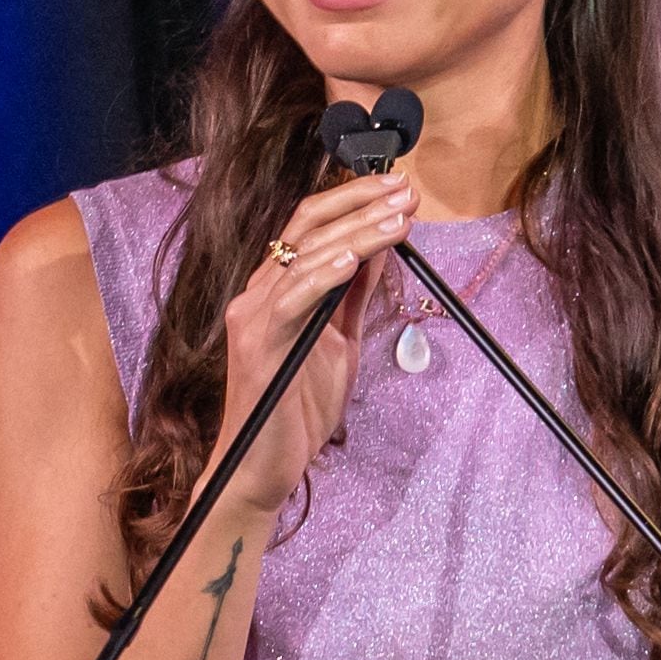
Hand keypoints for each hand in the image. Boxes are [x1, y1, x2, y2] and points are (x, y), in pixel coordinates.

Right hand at [216, 174, 413, 512]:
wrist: (263, 469)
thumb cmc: (298, 411)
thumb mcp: (340, 343)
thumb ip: (353, 297)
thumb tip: (378, 249)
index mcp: (278, 290)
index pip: (311, 225)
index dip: (354, 200)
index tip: (401, 190)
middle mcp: (259, 294)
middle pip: (307, 227)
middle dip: (362, 205)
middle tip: (406, 192)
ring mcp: (254, 317)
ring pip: (305, 257)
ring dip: (357, 234)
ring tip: (398, 220)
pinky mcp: (258, 346)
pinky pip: (291, 300)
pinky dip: (322, 276)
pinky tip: (353, 260)